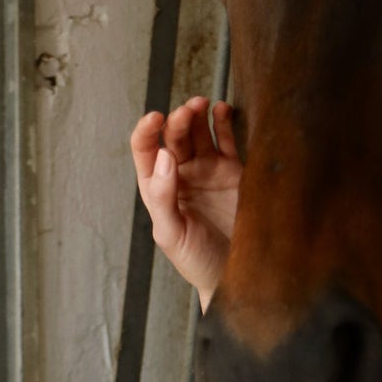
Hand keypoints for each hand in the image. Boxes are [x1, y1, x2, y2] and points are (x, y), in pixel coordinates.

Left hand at [130, 97, 239, 311]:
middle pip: (174, 136)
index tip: (155, 118)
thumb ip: (163, 196)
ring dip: (198, 115)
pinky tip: (223, 110)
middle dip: (178, 119)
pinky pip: (226, 139)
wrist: (236, 277)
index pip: (145, 150)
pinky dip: (223, 122)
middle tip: (188, 111)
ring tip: (203, 104)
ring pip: (198, 132)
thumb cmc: (196, 262)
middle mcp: (181, 175)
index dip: (147, 131)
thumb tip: (163, 156)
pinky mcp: (233, 172)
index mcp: (158, 188)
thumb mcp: (171, 234)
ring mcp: (207, 171)